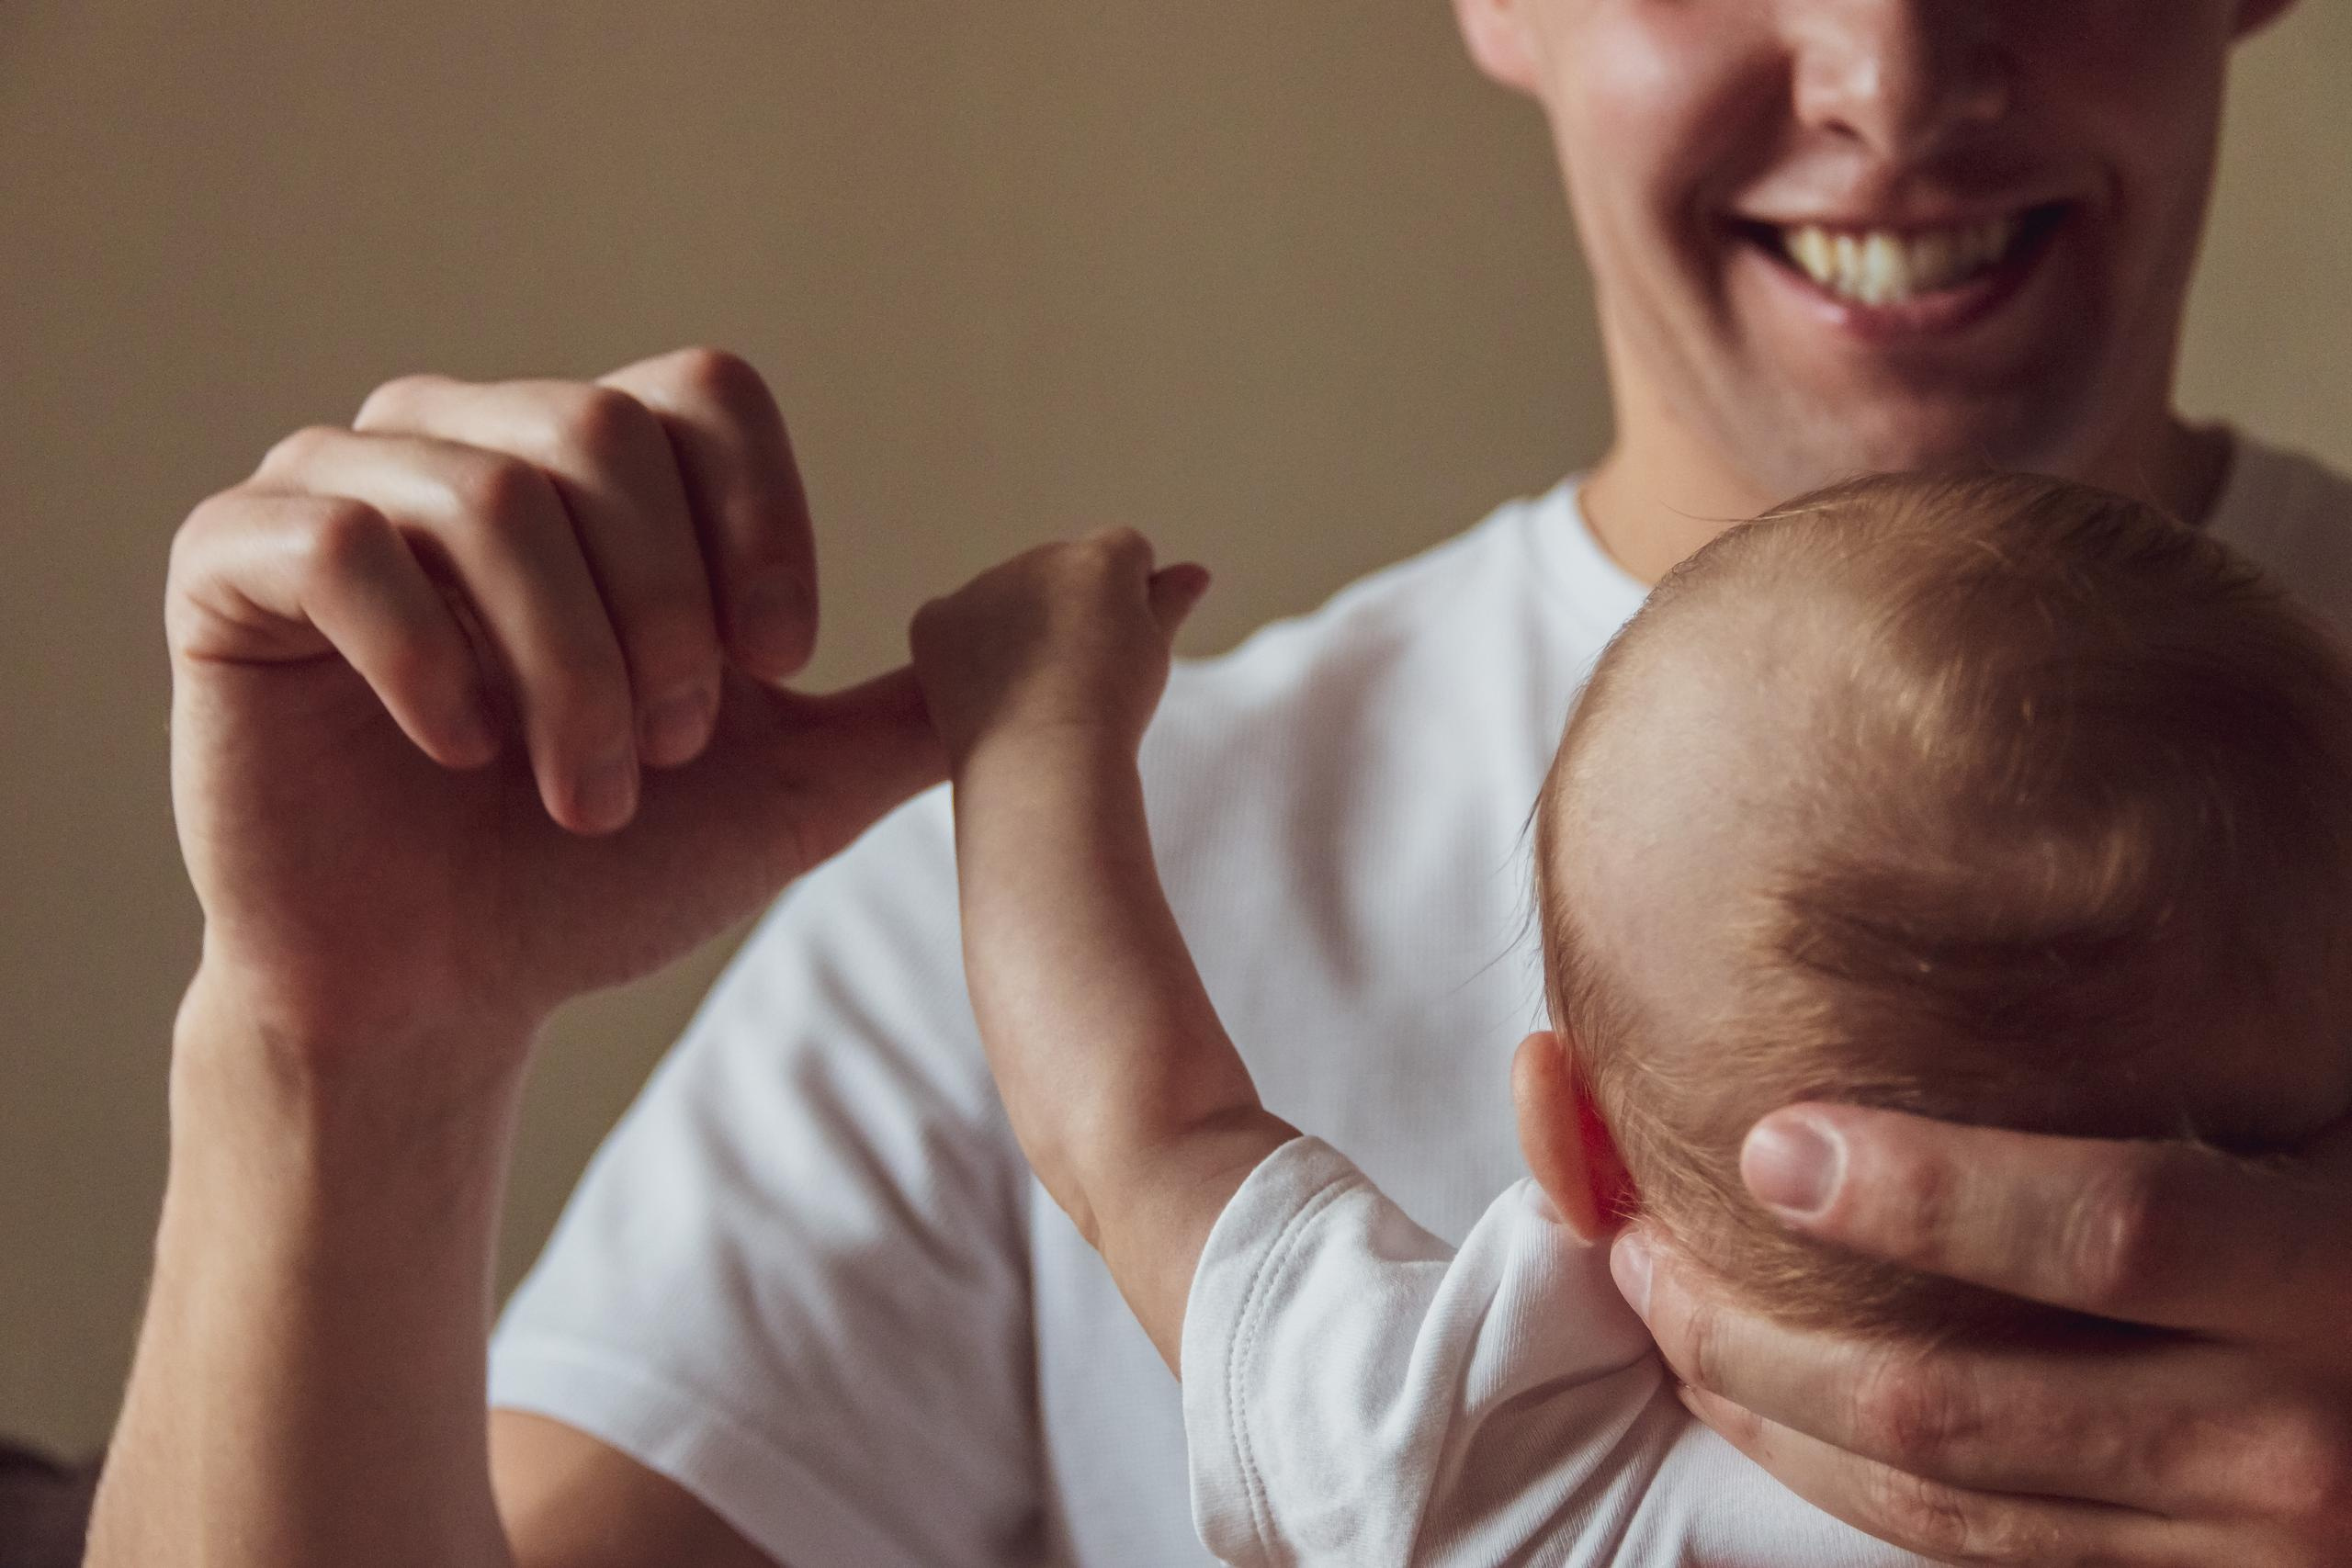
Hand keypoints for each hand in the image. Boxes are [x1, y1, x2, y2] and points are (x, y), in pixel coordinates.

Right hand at [166, 347, 946, 1059]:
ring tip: (573, 792)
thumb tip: (1149, 580)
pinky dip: (426, 660)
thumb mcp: (798, 779)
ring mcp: (339, 487)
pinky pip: (340, 541)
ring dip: (564, 668)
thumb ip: (935, 690)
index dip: (757, 529)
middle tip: (659, 758)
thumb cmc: (609, 874)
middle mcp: (466, 442)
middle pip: (602, 433)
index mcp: (595, 469)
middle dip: (662, 620)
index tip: (770, 671)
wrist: (445, 993)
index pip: (703, 394)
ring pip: (488, 493)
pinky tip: (455, 752)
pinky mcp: (230, 563)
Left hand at [908, 527, 1209, 767]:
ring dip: (1018, 632)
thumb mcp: (1151, 652)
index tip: (1121, 650)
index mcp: (1102, 558)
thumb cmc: (1112, 712)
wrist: (1042, 761)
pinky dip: (965, 655)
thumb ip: (1168, 602)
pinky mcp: (937, 618)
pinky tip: (985, 695)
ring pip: (1007, 600)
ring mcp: (984, 586)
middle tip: (1077, 681)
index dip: (1130, 601)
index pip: (1125, 553)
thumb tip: (1194, 572)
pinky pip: (955, 625)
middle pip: (1062, 574)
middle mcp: (1041, 558)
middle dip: (1070, 612)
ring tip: (1034, 697)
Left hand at [1613, 1104, 2351, 1565]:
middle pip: (1959, 1402)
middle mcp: (2294, 1444)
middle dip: (1760, 1331)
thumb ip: (2209, 1057)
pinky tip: (1766, 1407)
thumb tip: (2034, 894)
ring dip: (1768, 1413)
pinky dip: (1842, 1482)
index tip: (1769, 1138)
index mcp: (2337, 1281)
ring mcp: (2240, 1552)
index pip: (2111, 1231)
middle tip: (1643, 1242)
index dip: (1926, 1192)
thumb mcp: (2342, 1107)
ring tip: (1666, 1314)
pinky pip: (1980, 1551)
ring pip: (1937, 1503)